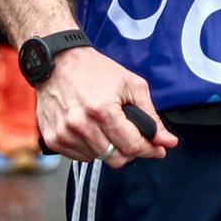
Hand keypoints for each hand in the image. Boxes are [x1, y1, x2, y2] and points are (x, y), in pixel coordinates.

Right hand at [35, 46, 177, 166]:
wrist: (58, 61)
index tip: (158, 149)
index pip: (132, 146)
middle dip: (129, 151)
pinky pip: (79, 157)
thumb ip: (151, 116)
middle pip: (115, 158)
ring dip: (108, 148)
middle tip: (131, 137)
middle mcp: (81, 125)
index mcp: (103, 110)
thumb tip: (167, 141)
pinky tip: (91, 130)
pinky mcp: (53, 138)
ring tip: (106, 127)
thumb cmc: (95, 70)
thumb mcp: (131, 84)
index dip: (150, 150)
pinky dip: (90, 148)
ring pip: (98, 158)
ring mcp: (64, 133)